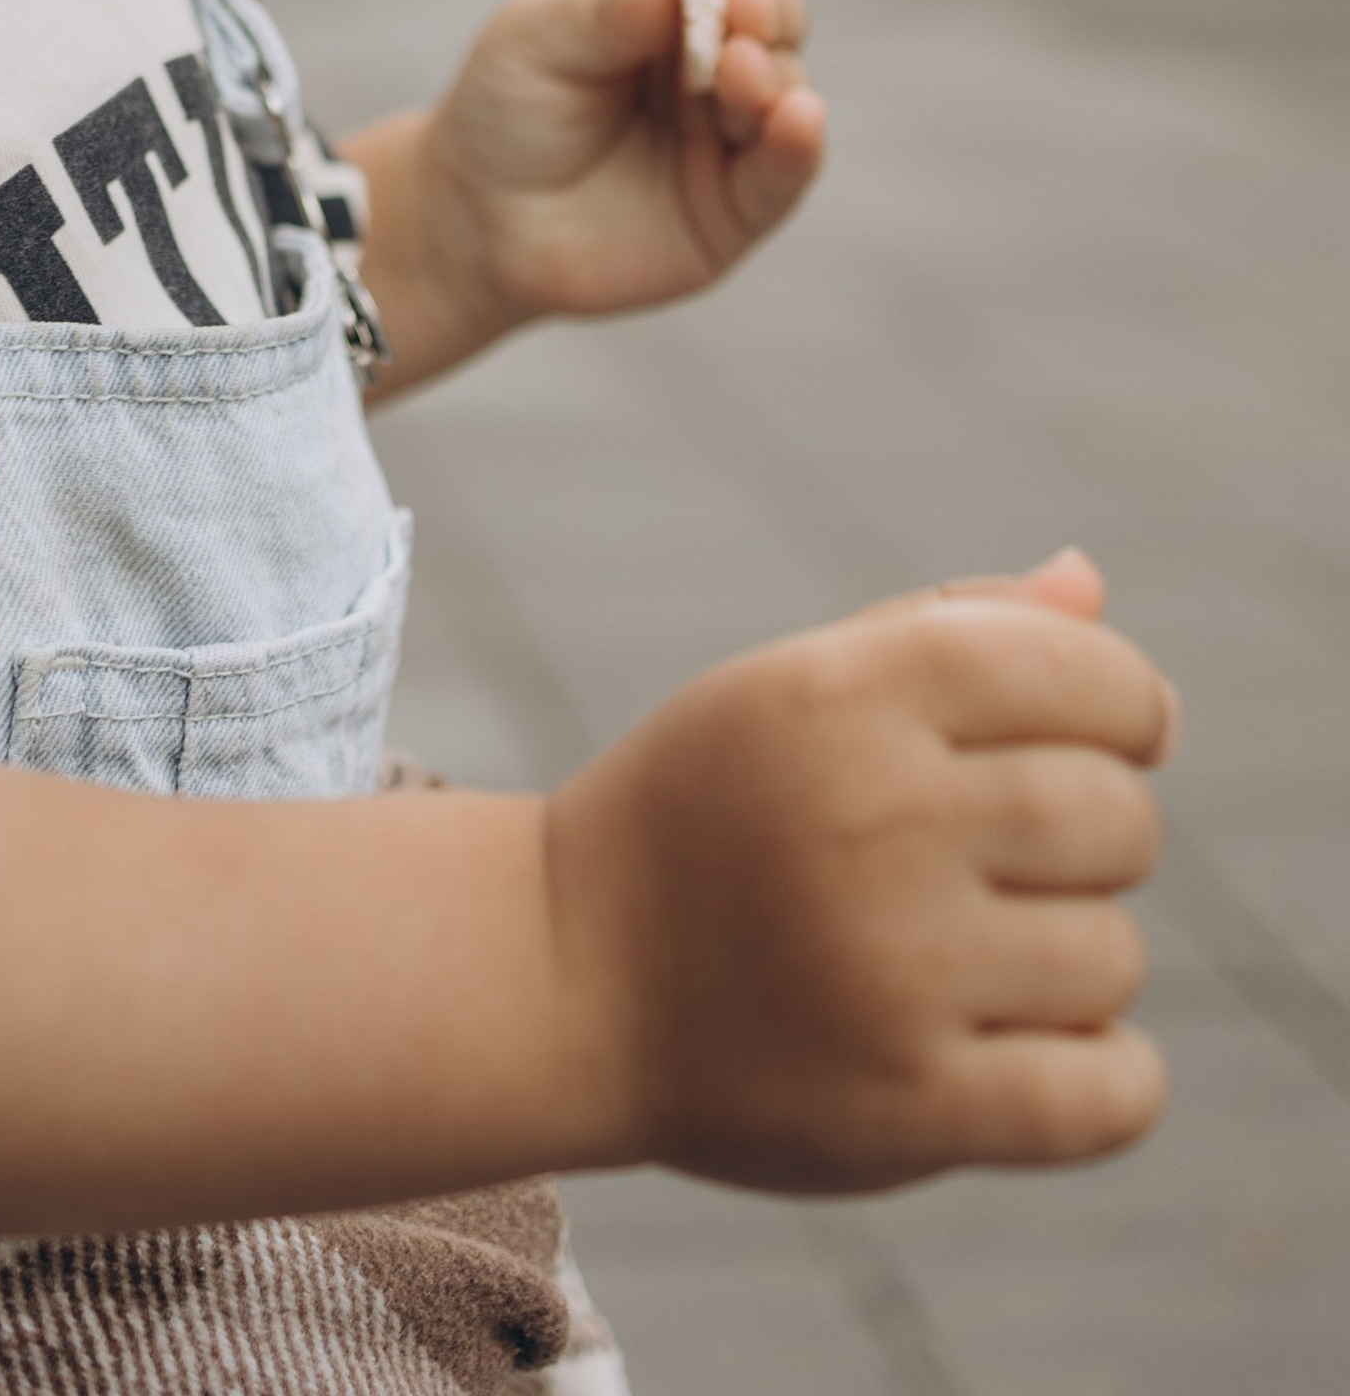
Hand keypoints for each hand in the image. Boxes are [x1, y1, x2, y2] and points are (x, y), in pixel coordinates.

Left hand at [352, 0, 825, 377]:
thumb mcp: (538, 41)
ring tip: (736, 66)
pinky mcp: (735, 209)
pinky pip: (785, 173)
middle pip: (774, 13)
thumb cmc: (506, 110)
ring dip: (770, 70)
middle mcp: (715, 60)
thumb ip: (610, 10)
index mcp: (671, 1)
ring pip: (784, 87)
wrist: (475, 220)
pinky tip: (800, 118)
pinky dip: (799, 144)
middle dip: (763, 1)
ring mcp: (730, 134)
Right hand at [545, 549, 1172, 1191]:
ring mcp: (890, 971)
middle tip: (1016, 858)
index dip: (1129, 705)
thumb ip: (951, 627)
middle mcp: (872, 819)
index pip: (1090, 674)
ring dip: (1079, 963)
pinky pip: (1110, 1095)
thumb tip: (1091, 584)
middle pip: (1118, 819)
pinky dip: (1109, 1080)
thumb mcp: (798, 685)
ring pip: (1115, 959)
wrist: (562, 975)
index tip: (1100, 736)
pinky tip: (1039, 1051)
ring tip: (982, 956)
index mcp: (843, 693)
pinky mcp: (907, 1108)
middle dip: (1101, 837)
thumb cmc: (708, 814)